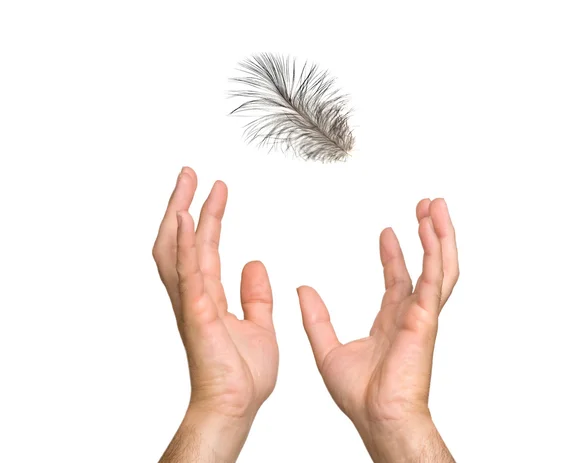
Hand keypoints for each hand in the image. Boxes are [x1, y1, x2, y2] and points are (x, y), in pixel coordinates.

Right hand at [153, 167, 278, 461]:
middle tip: (190, 174)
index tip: (216, 190)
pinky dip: (184, 245)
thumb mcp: (259, 324)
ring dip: (180, 214)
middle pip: (181, 240)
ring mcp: (193, 303)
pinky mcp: (198, 314)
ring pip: (177, 250)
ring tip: (187, 184)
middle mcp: (194, 295)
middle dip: (183, 204)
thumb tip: (255, 265)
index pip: (204, 247)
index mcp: (209, 296)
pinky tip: (185, 220)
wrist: (236, 404)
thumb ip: (255, 295)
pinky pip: (188, 273)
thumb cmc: (242, 375)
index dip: (207, 217)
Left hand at [297, 198, 457, 461]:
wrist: (377, 417)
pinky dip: (436, 252)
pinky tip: (433, 229)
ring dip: (439, 235)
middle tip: (426, 207)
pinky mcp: (426, 317)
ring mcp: (422, 314)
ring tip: (435, 207)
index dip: (393, 254)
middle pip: (426, 265)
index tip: (387, 232)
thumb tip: (302, 291)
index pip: (397, 279)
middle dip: (427, 234)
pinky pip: (435, 278)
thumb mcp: (327, 349)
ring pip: (439, 266)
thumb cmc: (360, 396)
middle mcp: (411, 314)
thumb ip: (316, 318)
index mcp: (392, 321)